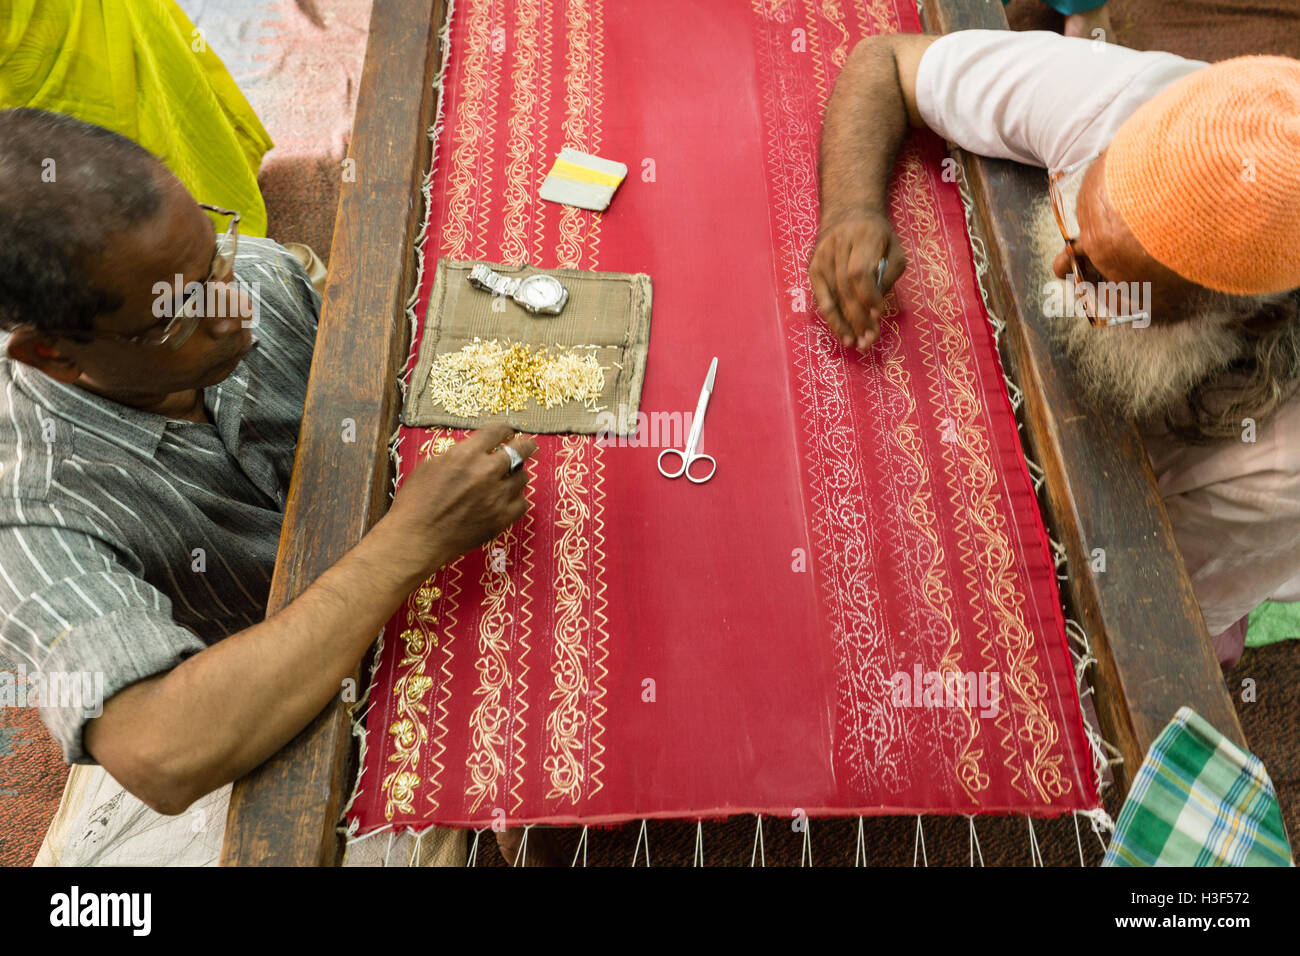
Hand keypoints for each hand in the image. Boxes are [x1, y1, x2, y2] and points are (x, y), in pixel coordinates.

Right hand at [384, 423, 537, 574]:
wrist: (416, 539)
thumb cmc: (415, 503)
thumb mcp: (430, 466)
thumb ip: (457, 456)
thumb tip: (473, 452)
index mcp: (465, 455)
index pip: (497, 431)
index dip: (505, 429)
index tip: (508, 432)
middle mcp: (485, 472)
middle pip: (520, 450)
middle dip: (525, 446)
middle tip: (528, 446)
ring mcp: (496, 496)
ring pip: (523, 477)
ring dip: (516, 475)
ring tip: (508, 479)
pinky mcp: (501, 519)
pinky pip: (522, 504)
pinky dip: (516, 500)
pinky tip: (507, 500)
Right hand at [808, 208, 906, 349]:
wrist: (848, 212)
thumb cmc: (877, 235)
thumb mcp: (894, 247)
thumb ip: (889, 275)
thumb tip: (876, 309)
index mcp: (863, 235)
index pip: (860, 271)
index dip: (868, 296)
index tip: (879, 314)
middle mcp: (838, 244)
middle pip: (845, 288)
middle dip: (857, 316)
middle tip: (868, 339)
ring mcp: (822, 256)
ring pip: (831, 295)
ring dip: (844, 322)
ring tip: (855, 342)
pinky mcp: (813, 266)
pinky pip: (821, 296)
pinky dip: (831, 316)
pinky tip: (841, 331)